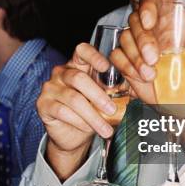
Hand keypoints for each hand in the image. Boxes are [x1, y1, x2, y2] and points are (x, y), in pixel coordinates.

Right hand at [37, 42, 119, 179]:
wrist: (72, 135)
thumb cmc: (91, 110)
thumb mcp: (105, 97)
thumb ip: (117, 89)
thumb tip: (141, 86)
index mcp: (77, 65)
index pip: (81, 50)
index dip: (93, 56)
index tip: (106, 66)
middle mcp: (61, 73)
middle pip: (78, 78)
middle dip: (98, 95)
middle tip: (112, 109)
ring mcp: (50, 88)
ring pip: (73, 99)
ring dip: (92, 116)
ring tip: (106, 129)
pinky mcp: (43, 105)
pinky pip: (62, 111)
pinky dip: (79, 122)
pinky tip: (88, 129)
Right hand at [111, 0, 184, 104]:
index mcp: (172, 18)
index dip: (146, 6)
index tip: (149, 22)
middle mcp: (153, 28)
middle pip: (134, 19)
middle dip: (142, 39)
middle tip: (154, 58)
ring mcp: (139, 45)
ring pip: (124, 38)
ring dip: (134, 56)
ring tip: (151, 74)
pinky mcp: (129, 62)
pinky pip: (117, 57)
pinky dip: (126, 66)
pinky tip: (142, 77)